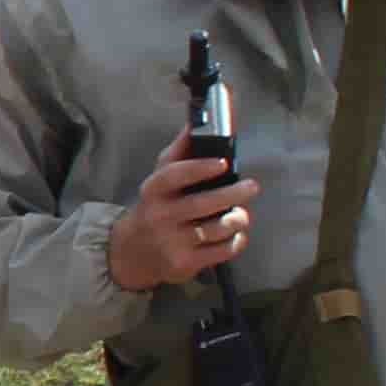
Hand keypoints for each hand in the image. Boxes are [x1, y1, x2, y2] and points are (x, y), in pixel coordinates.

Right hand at [106, 134, 255, 292]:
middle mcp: (160, 216)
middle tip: (252, 186)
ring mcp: (172, 242)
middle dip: (233, 194)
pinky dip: (237, 241)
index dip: (200, 168)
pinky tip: (237, 233)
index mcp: (153, 191)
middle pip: (203, 203)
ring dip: (238, 219)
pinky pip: (222, 251)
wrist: (133, 252)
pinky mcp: (185, 263)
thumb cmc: (155, 207)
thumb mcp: (159, 180)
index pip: (174, 175)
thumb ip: (178, 152)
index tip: (223, 162)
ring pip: (217, 228)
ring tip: (243, 214)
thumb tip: (195, 122)